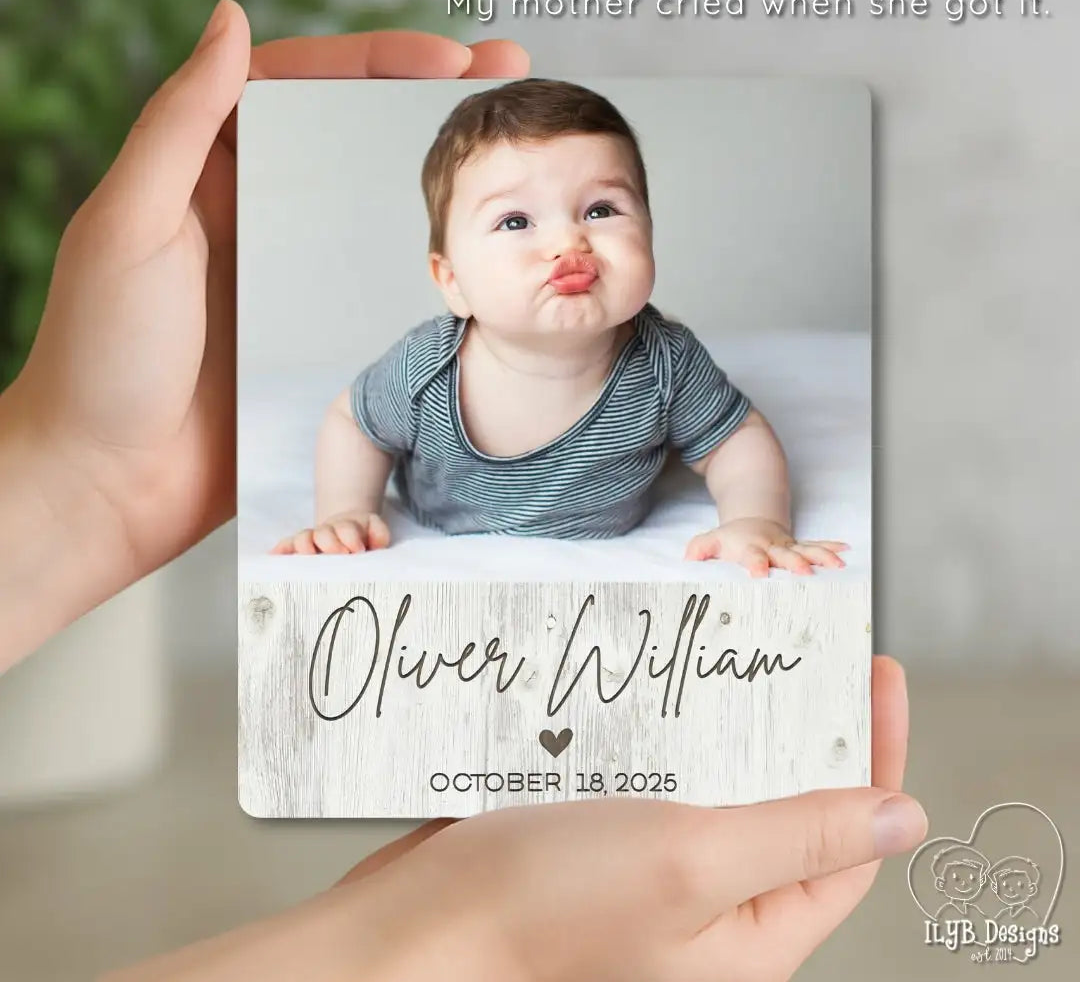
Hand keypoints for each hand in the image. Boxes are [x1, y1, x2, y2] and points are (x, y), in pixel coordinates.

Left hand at [1, 0, 526, 666]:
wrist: (115, 484)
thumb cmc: (103, 356)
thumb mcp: (129, 224)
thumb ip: (180, 124)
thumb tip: (231, 19)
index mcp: (204, 172)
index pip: (301, 86)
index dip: (378, 61)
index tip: (451, 58)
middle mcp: (252, 212)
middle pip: (348, 133)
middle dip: (426, 102)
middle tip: (508, 81)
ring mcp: (288, 274)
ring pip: (369, 202)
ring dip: (433, 170)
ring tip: (509, 153)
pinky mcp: (311, 333)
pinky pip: (372, 281)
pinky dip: (419, 255)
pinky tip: (471, 247)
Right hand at [104, 657, 918, 981]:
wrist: (423, 920)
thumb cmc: (544, 908)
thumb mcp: (691, 864)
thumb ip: (797, 836)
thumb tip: (901, 819)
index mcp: (751, 934)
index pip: (848, 840)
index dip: (873, 755)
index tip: (874, 674)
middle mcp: (711, 909)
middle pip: (789, 808)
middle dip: (806, 732)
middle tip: (811, 657)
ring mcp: (656, 874)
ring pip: (723, 787)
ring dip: (737, 727)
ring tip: (746, 663)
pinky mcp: (609, 840)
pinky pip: (664, 781)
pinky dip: (675, 736)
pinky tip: (668, 695)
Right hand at [271, 510, 389, 553]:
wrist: (349, 531)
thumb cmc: (364, 539)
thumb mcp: (376, 533)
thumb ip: (379, 534)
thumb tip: (376, 543)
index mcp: (348, 527)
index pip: (347, 529)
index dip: (351, 538)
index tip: (357, 550)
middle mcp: (327, 531)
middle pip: (324, 533)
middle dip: (329, 543)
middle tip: (339, 555)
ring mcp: (312, 539)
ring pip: (304, 538)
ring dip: (304, 546)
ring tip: (307, 556)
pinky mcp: (299, 547)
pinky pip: (288, 545)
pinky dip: (281, 549)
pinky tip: (274, 556)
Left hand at [685, 517, 848, 576]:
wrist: (750, 524)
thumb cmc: (729, 541)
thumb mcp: (710, 541)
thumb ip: (699, 549)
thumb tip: (688, 559)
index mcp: (748, 547)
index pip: (751, 556)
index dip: (755, 564)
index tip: (759, 574)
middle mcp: (771, 546)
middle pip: (784, 555)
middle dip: (795, 563)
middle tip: (805, 573)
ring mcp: (787, 546)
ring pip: (806, 550)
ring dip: (821, 556)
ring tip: (837, 565)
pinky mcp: (799, 547)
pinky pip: (817, 546)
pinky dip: (831, 548)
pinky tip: (846, 551)